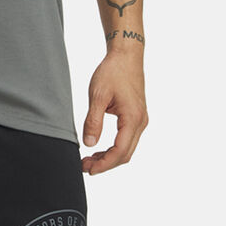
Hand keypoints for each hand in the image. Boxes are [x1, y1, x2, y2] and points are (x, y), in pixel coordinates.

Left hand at [81, 50, 146, 173]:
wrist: (126, 56)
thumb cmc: (113, 71)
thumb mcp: (98, 96)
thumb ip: (93, 121)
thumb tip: (89, 144)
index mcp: (133, 118)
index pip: (120, 151)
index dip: (104, 164)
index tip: (89, 169)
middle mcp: (140, 122)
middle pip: (125, 154)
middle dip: (105, 164)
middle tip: (85, 167)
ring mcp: (140, 120)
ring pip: (127, 149)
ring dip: (109, 157)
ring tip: (89, 160)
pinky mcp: (136, 117)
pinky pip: (127, 140)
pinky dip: (113, 148)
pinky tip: (99, 149)